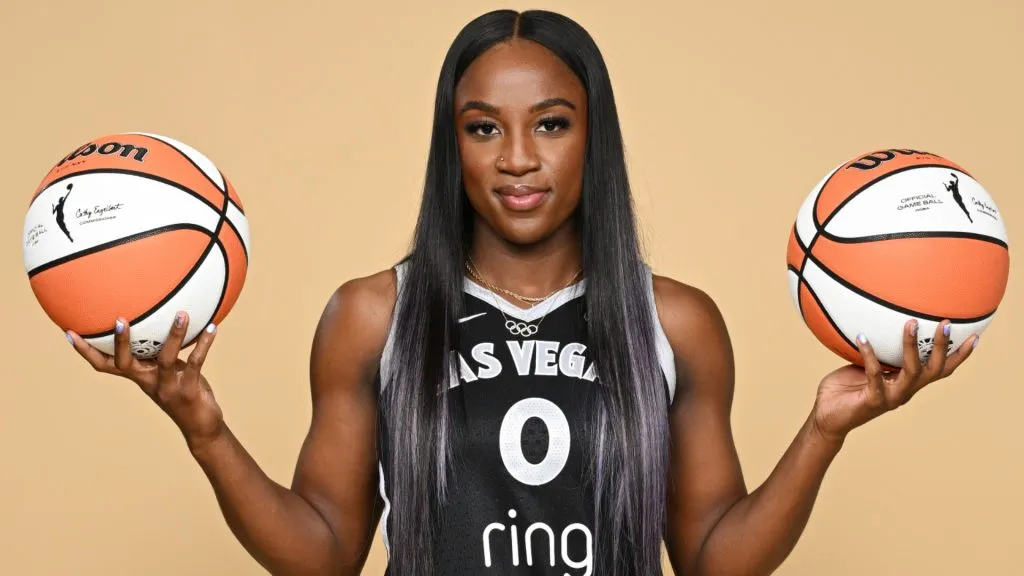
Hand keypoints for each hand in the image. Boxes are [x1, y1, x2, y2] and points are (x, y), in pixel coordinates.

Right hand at [67, 311, 224, 451]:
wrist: (201, 426)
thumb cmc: (183, 392)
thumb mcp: (166, 371)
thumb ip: (159, 353)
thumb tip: (162, 320)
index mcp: (138, 376)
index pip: (104, 365)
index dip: (86, 352)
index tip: (69, 333)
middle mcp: (148, 382)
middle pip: (125, 363)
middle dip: (120, 342)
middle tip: (120, 319)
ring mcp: (167, 388)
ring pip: (165, 358)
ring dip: (174, 335)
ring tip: (182, 314)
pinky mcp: (188, 391)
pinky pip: (196, 363)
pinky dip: (204, 344)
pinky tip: (213, 328)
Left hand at [810, 319, 978, 444]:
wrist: (826, 417)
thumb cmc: (845, 390)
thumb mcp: (865, 367)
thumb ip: (877, 353)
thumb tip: (877, 324)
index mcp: (907, 384)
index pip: (939, 370)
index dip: (958, 357)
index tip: (974, 337)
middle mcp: (904, 392)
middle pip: (934, 370)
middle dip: (943, 347)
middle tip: (946, 323)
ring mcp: (890, 397)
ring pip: (912, 372)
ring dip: (912, 347)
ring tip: (910, 323)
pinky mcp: (872, 400)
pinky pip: (875, 374)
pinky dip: (869, 354)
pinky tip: (861, 337)